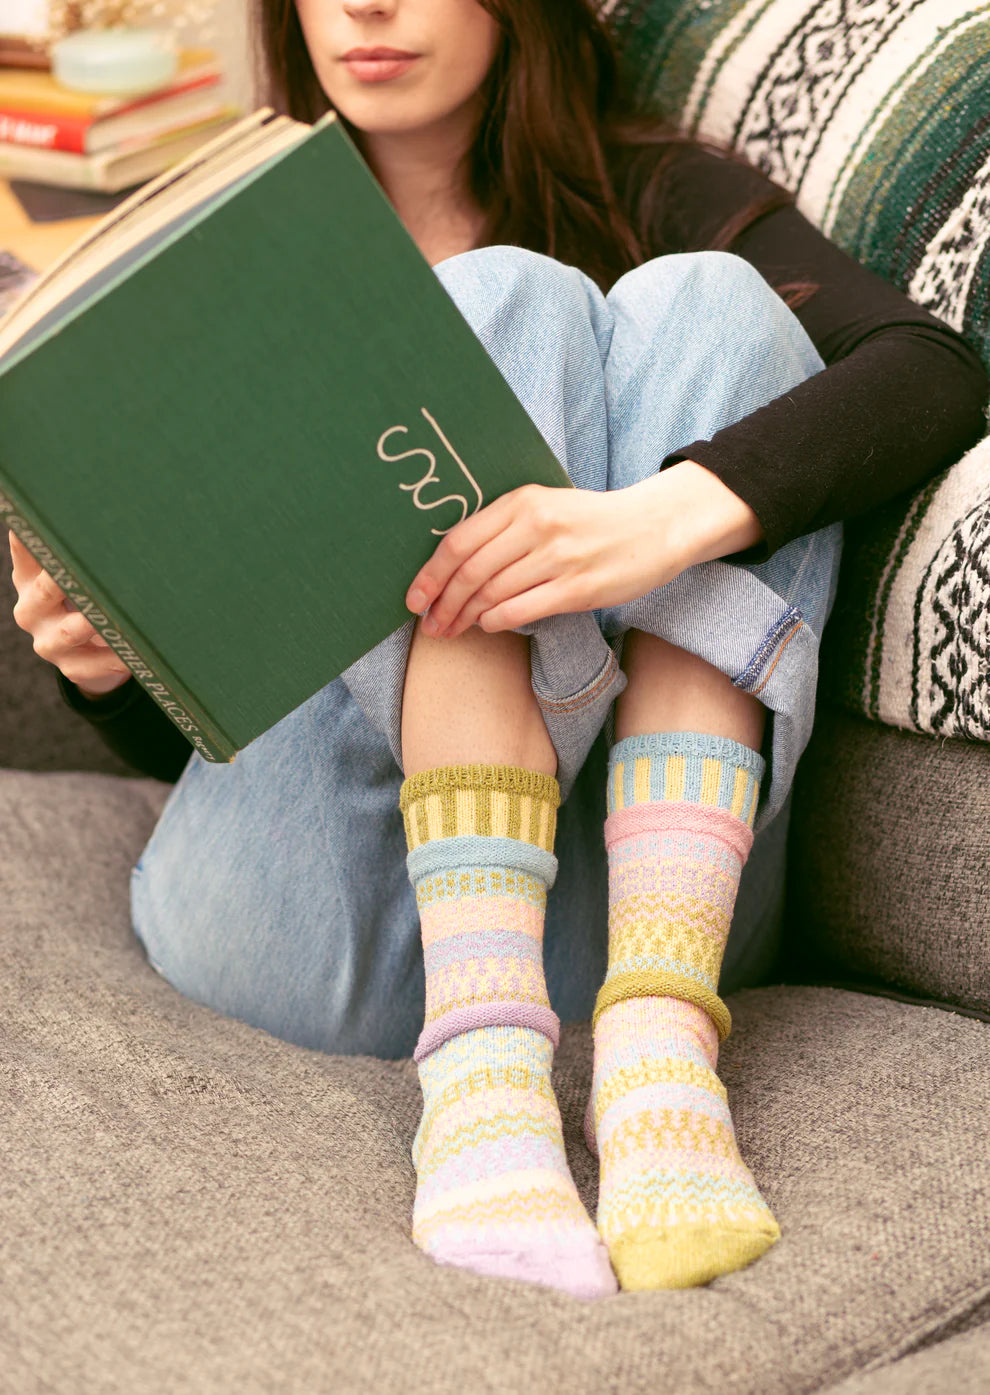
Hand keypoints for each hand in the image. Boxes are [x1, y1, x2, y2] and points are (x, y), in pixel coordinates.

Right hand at [8, 530, 131, 697]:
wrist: (84, 651)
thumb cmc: (79, 596)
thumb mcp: (68, 573)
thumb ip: (76, 548)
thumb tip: (96, 506)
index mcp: (29, 578)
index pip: (26, 553)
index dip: (32, 538)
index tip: (45, 521)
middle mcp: (32, 610)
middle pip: (46, 591)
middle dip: (66, 579)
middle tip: (87, 568)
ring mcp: (49, 642)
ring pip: (70, 632)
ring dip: (93, 622)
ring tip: (114, 614)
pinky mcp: (72, 667)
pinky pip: (94, 665)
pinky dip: (115, 658)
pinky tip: (135, 652)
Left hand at [404, 461, 762, 638]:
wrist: (654, 527)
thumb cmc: (592, 521)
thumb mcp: (546, 505)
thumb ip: (504, 525)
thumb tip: (453, 562)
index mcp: (523, 502)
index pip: (459, 541)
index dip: (430, 575)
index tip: (414, 598)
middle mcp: (537, 526)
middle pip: (470, 572)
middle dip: (442, 603)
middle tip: (430, 625)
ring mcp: (558, 558)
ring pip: (492, 594)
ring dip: (465, 617)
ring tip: (452, 631)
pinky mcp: (578, 588)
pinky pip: (521, 610)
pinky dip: (496, 622)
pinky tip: (488, 626)